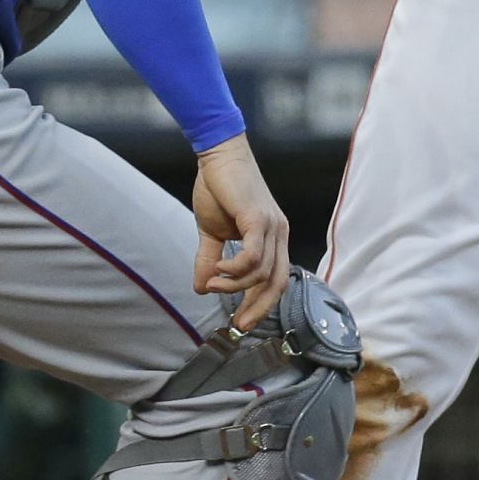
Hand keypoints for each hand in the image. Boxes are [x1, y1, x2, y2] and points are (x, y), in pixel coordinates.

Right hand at [191, 133, 290, 332]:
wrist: (217, 156)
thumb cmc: (219, 189)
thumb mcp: (212, 233)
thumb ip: (209, 261)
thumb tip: (200, 288)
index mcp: (273, 238)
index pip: (276, 281)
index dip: (261, 305)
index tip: (242, 323)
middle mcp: (278, 233)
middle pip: (278, 283)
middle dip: (258, 308)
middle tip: (237, 323)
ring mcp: (271, 225)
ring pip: (261, 273)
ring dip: (234, 285)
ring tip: (213, 281)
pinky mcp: (258, 217)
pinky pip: (254, 256)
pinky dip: (235, 269)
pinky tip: (218, 269)